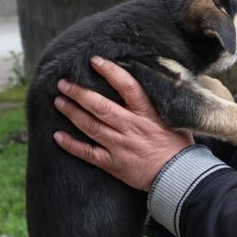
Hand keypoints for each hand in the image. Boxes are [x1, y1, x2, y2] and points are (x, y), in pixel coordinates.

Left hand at [53, 56, 194, 191]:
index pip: (128, 87)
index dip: (111, 72)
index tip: (96, 61)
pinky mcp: (113, 164)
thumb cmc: (179, 146)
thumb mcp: (176, 119)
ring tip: (59, 101)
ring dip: (72, 113)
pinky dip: (71, 145)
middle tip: (64, 83)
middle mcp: (131, 127)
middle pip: (100, 106)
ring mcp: (120, 146)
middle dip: (79, 93)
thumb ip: (165, 101)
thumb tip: (172, 78)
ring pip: (90, 126)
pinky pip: (88, 153)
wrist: (179, 176)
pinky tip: (57, 136)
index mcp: (147, 114)